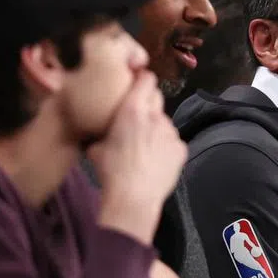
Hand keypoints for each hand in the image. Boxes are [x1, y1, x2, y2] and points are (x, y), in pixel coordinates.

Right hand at [91, 71, 187, 243]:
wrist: (134, 198)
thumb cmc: (111, 172)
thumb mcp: (96, 148)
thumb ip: (101, 132)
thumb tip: (98, 132)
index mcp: (132, 109)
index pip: (146, 78)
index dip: (142, 79)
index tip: (137, 83)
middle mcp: (155, 116)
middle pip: (157, 97)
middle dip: (148, 103)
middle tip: (138, 117)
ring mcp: (171, 132)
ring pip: (164, 121)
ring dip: (156, 128)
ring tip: (145, 146)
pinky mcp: (181, 148)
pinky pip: (172, 140)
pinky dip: (165, 146)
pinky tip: (155, 159)